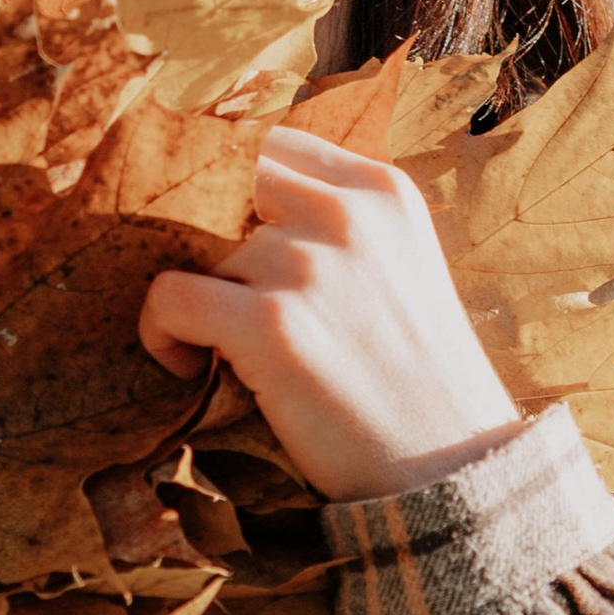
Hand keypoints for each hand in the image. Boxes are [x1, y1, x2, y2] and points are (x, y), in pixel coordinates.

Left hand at [139, 125, 521, 505]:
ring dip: (202, 301)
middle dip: (212, 242)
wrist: (452, 469)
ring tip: (229, 353)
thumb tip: (239, 206)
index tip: (234, 238)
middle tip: (222, 296)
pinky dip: (161, 333)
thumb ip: (339, 222)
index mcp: (383, 191)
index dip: (238, 190)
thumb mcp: (400, 266)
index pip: (273, 145)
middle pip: (227, 192)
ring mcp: (307, 265)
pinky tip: (187, 365)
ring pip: (201, 254)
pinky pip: (169, 298)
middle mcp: (347, 215)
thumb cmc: (419, 378)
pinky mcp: (271, 326)